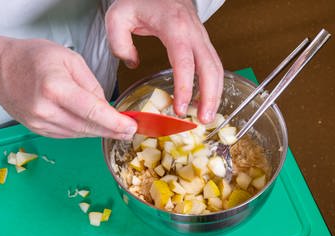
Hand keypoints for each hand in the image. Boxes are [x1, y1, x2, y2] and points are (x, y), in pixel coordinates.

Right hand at [0, 32, 136, 139]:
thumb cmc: (32, 57)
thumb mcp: (69, 59)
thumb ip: (91, 85)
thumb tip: (106, 107)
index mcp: (55, 87)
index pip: (92, 112)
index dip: (115, 123)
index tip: (131, 127)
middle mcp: (46, 109)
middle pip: (87, 127)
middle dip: (112, 131)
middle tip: (129, 130)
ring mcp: (39, 122)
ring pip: (78, 134)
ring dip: (98, 132)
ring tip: (115, 129)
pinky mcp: (36, 129)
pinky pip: (66, 134)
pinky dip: (82, 131)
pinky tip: (92, 126)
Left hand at [106, 0, 223, 122]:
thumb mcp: (118, 17)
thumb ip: (119, 43)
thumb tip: (132, 64)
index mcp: (174, 26)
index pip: (184, 62)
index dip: (185, 88)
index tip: (181, 109)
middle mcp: (193, 32)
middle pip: (210, 67)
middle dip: (210, 96)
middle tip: (204, 120)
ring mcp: (200, 36)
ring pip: (216, 67)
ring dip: (215, 93)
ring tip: (206, 116)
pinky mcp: (201, 41)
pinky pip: (212, 64)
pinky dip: (212, 84)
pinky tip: (204, 101)